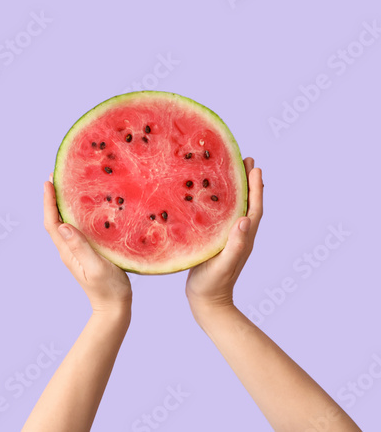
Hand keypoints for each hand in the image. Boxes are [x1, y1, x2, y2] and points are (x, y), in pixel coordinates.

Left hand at [43, 178, 130, 315]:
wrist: (115, 308)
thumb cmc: (108, 290)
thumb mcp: (96, 267)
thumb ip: (80, 247)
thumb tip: (64, 226)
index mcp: (67, 251)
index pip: (52, 222)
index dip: (48, 201)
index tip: (48, 182)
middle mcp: (68, 248)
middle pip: (55, 219)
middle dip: (54, 197)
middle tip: (57, 175)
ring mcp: (76, 250)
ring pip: (65, 222)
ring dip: (64, 203)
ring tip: (68, 184)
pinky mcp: (86, 251)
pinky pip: (78, 228)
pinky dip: (77, 213)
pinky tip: (86, 205)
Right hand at [185, 157, 263, 314]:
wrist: (208, 302)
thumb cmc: (213, 285)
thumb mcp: (223, 264)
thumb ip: (235, 245)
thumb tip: (244, 220)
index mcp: (243, 238)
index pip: (253, 208)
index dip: (255, 188)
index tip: (255, 167)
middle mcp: (239, 235)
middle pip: (247, 203)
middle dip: (248, 182)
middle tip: (245, 160)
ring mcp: (229, 239)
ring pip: (236, 208)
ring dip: (236, 189)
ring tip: (230, 171)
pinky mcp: (218, 242)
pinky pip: (222, 216)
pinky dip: (222, 202)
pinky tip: (211, 197)